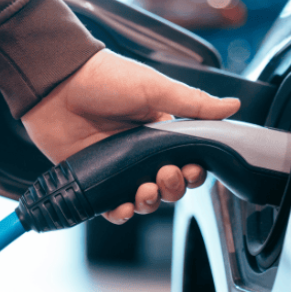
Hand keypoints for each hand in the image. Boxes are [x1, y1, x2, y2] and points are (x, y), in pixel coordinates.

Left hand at [21, 49, 239, 223]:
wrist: (58, 82)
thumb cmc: (106, 78)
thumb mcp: (155, 87)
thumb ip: (194, 103)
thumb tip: (233, 106)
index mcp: (159, 130)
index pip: (187, 160)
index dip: (194, 171)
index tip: (193, 168)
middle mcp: (140, 151)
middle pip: (168, 184)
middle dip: (173, 187)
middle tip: (166, 174)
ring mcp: (116, 166)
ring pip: (143, 198)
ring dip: (151, 202)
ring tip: (146, 189)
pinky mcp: (93, 178)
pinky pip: (111, 206)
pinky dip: (121, 212)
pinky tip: (124, 207)